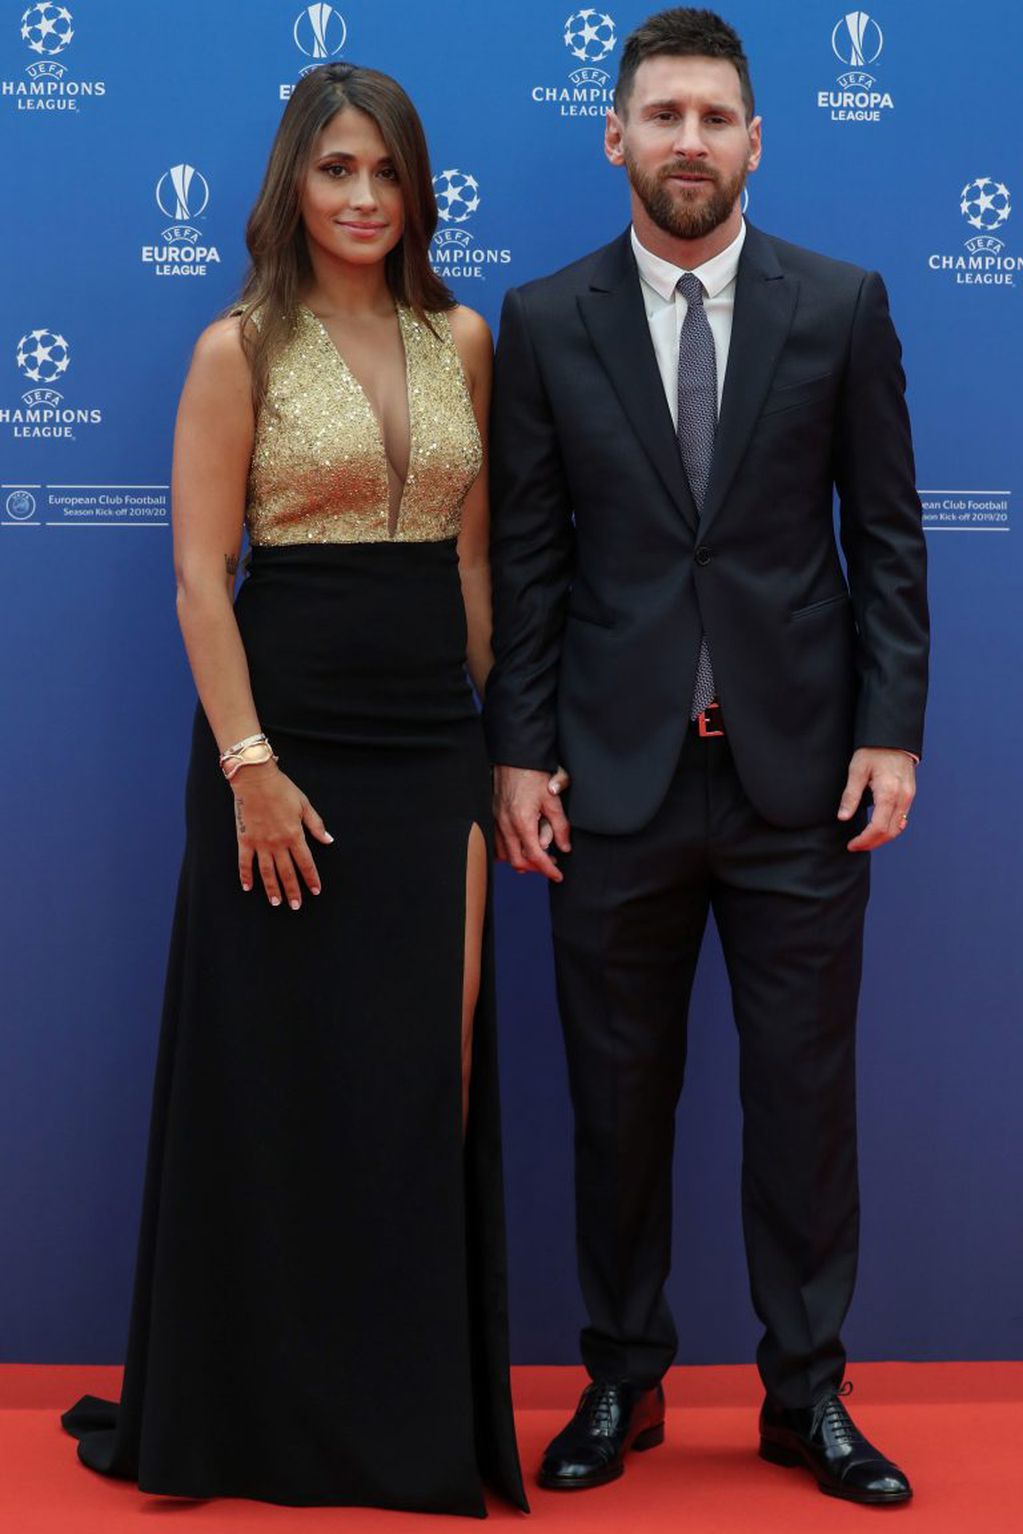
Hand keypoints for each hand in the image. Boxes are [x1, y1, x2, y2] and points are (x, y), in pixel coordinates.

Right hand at [231, 761, 333, 906]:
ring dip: (272, 889)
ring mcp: (260, 843)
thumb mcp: (304, 804)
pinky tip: (248, 887)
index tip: (316, 891)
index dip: (311, 878)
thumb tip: (329, 840)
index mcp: (295, 835)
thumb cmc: (282, 789)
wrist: (255, 779)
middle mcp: (278, 843)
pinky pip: (245, 862)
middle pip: (287, 872)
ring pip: (267, 872)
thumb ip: (316, 825)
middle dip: (293, 891)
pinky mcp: (244, 840)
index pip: (306, 863)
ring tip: (276, 902)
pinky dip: (246, 876)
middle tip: (295, 906)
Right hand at [493, 764, 571, 881]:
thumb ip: (560, 826)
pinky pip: (497, 842)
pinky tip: (521, 845)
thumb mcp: (553, 800)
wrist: (514, 757)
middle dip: (535, 868)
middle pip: (517, 861)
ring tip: (537, 856)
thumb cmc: (533, 774)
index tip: (558, 876)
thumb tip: (565, 846)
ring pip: (504, 854)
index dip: (548, 870)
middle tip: (550, 866)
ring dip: (520, 859)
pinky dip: (508, 850)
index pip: (536, 856)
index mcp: (522, 822)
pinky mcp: (493, 816)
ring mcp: (496, 821)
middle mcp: (506, 825)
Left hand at [837, 748, 915, 851]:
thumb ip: (850, 795)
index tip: (852, 844)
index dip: (865, 840)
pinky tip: (878, 829)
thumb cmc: (873, 751)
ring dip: (882, 838)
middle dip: (873, 843)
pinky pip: (902, 818)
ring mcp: (909, 796)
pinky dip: (890, 828)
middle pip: (891, 832)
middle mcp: (903, 797)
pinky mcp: (910, 794)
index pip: (879, 828)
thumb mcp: (857, 770)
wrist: (893, 737)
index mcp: (889, 792)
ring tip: (865, 840)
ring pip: (898, 827)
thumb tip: (843, 817)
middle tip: (856, 846)